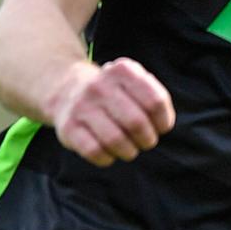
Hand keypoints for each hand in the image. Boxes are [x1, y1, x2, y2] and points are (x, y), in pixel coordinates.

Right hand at [47, 57, 175, 165]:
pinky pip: (94, 151)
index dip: (163, 121)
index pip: (155, 101)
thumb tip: (162, 125)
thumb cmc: (114, 93)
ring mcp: (81, 106)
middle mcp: (100, 86)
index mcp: (122, 71)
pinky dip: (108, 159)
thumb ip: (155, 98)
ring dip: (129, 151)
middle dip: (148, 139)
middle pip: (136, 122)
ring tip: (129, 149)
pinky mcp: (68, 127)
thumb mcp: (135, 82)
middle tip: (146, 141)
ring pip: (115, 140)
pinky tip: (109, 154)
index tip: (161, 127)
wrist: (67, 90)